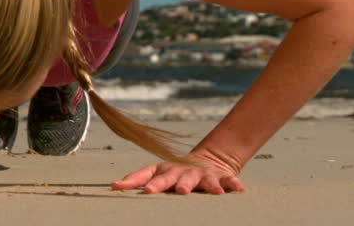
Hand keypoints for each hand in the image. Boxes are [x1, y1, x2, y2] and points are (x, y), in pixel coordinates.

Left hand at [112, 151, 245, 194]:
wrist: (209, 160)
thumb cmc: (175, 173)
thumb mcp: (157, 174)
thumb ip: (136, 179)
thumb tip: (112, 186)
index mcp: (165, 171)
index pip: (149, 174)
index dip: (139, 180)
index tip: (136, 190)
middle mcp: (183, 172)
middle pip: (176, 178)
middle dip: (174, 185)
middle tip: (173, 191)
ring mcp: (203, 174)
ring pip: (204, 180)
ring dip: (208, 185)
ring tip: (214, 192)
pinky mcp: (222, 178)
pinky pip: (230, 181)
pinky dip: (234, 185)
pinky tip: (240, 191)